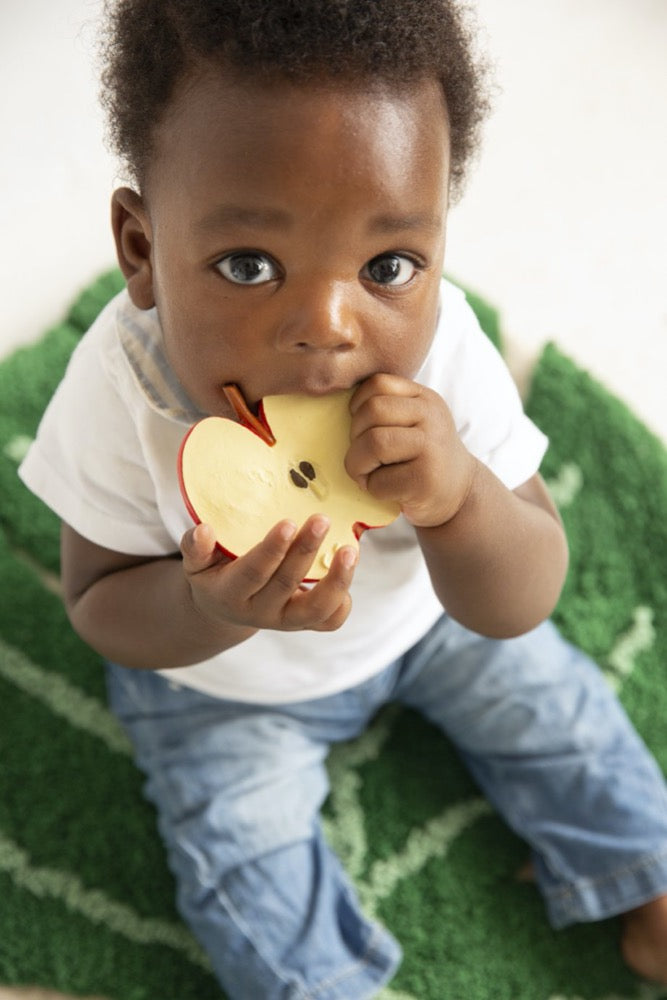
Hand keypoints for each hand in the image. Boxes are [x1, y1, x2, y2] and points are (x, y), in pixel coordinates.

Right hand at [180, 516, 356, 632]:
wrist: (225, 608)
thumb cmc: (213, 573)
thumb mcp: (195, 563)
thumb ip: (195, 548)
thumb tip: (203, 530)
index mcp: (230, 594)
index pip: (254, 573)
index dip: (272, 550)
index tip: (288, 522)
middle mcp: (260, 612)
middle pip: (286, 584)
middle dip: (306, 550)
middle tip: (321, 519)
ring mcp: (285, 621)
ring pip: (315, 610)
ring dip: (337, 580)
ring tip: (350, 550)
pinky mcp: (305, 624)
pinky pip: (329, 621)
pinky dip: (343, 603)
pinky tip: (347, 570)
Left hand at [345, 373, 475, 527]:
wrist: (460, 494)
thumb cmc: (423, 458)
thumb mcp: (415, 423)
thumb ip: (388, 409)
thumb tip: (337, 406)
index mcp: (425, 398)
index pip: (378, 383)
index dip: (358, 405)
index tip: (362, 427)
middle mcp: (432, 417)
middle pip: (373, 411)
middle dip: (355, 437)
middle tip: (362, 456)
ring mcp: (431, 448)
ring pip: (375, 443)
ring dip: (358, 464)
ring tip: (366, 474)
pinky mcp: (425, 481)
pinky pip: (380, 480)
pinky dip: (372, 488)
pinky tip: (384, 490)